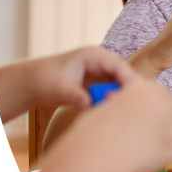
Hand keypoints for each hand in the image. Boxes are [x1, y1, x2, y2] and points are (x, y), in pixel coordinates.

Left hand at [0, 46, 140, 122]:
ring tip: (130, 114)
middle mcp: (100, 63)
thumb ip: (74, 96)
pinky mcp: (98, 85)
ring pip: (120, 85)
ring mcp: (100, 74)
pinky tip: (117, 115)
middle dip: (131, 90)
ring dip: (123, 97)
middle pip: (124, 75)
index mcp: (93, 55)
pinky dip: (115, 102)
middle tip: (140, 109)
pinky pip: (112, 93)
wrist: (31, 84)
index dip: (130, 80)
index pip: (119, 65)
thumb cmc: (43, 80)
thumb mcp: (58, 89)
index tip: (137, 96)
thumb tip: (88, 105)